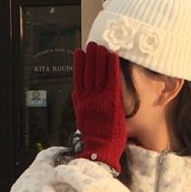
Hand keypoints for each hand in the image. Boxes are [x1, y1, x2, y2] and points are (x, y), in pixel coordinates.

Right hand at [72, 42, 126, 172]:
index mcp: (81, 101)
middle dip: (90, 56)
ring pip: (99, 72)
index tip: (79, 53)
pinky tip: (114, 56)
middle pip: (88, 71)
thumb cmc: (94, 136)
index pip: (79, 78)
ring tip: (102, 46)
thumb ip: (79, 104)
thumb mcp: (82, 118)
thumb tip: (76, 93)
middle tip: (92, 44)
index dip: (79, 64)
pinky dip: (112, 66)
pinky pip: (112, 78)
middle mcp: (89, 96)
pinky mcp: (112, 99)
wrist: (100, 147)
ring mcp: (100, 97)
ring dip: (100, 57)